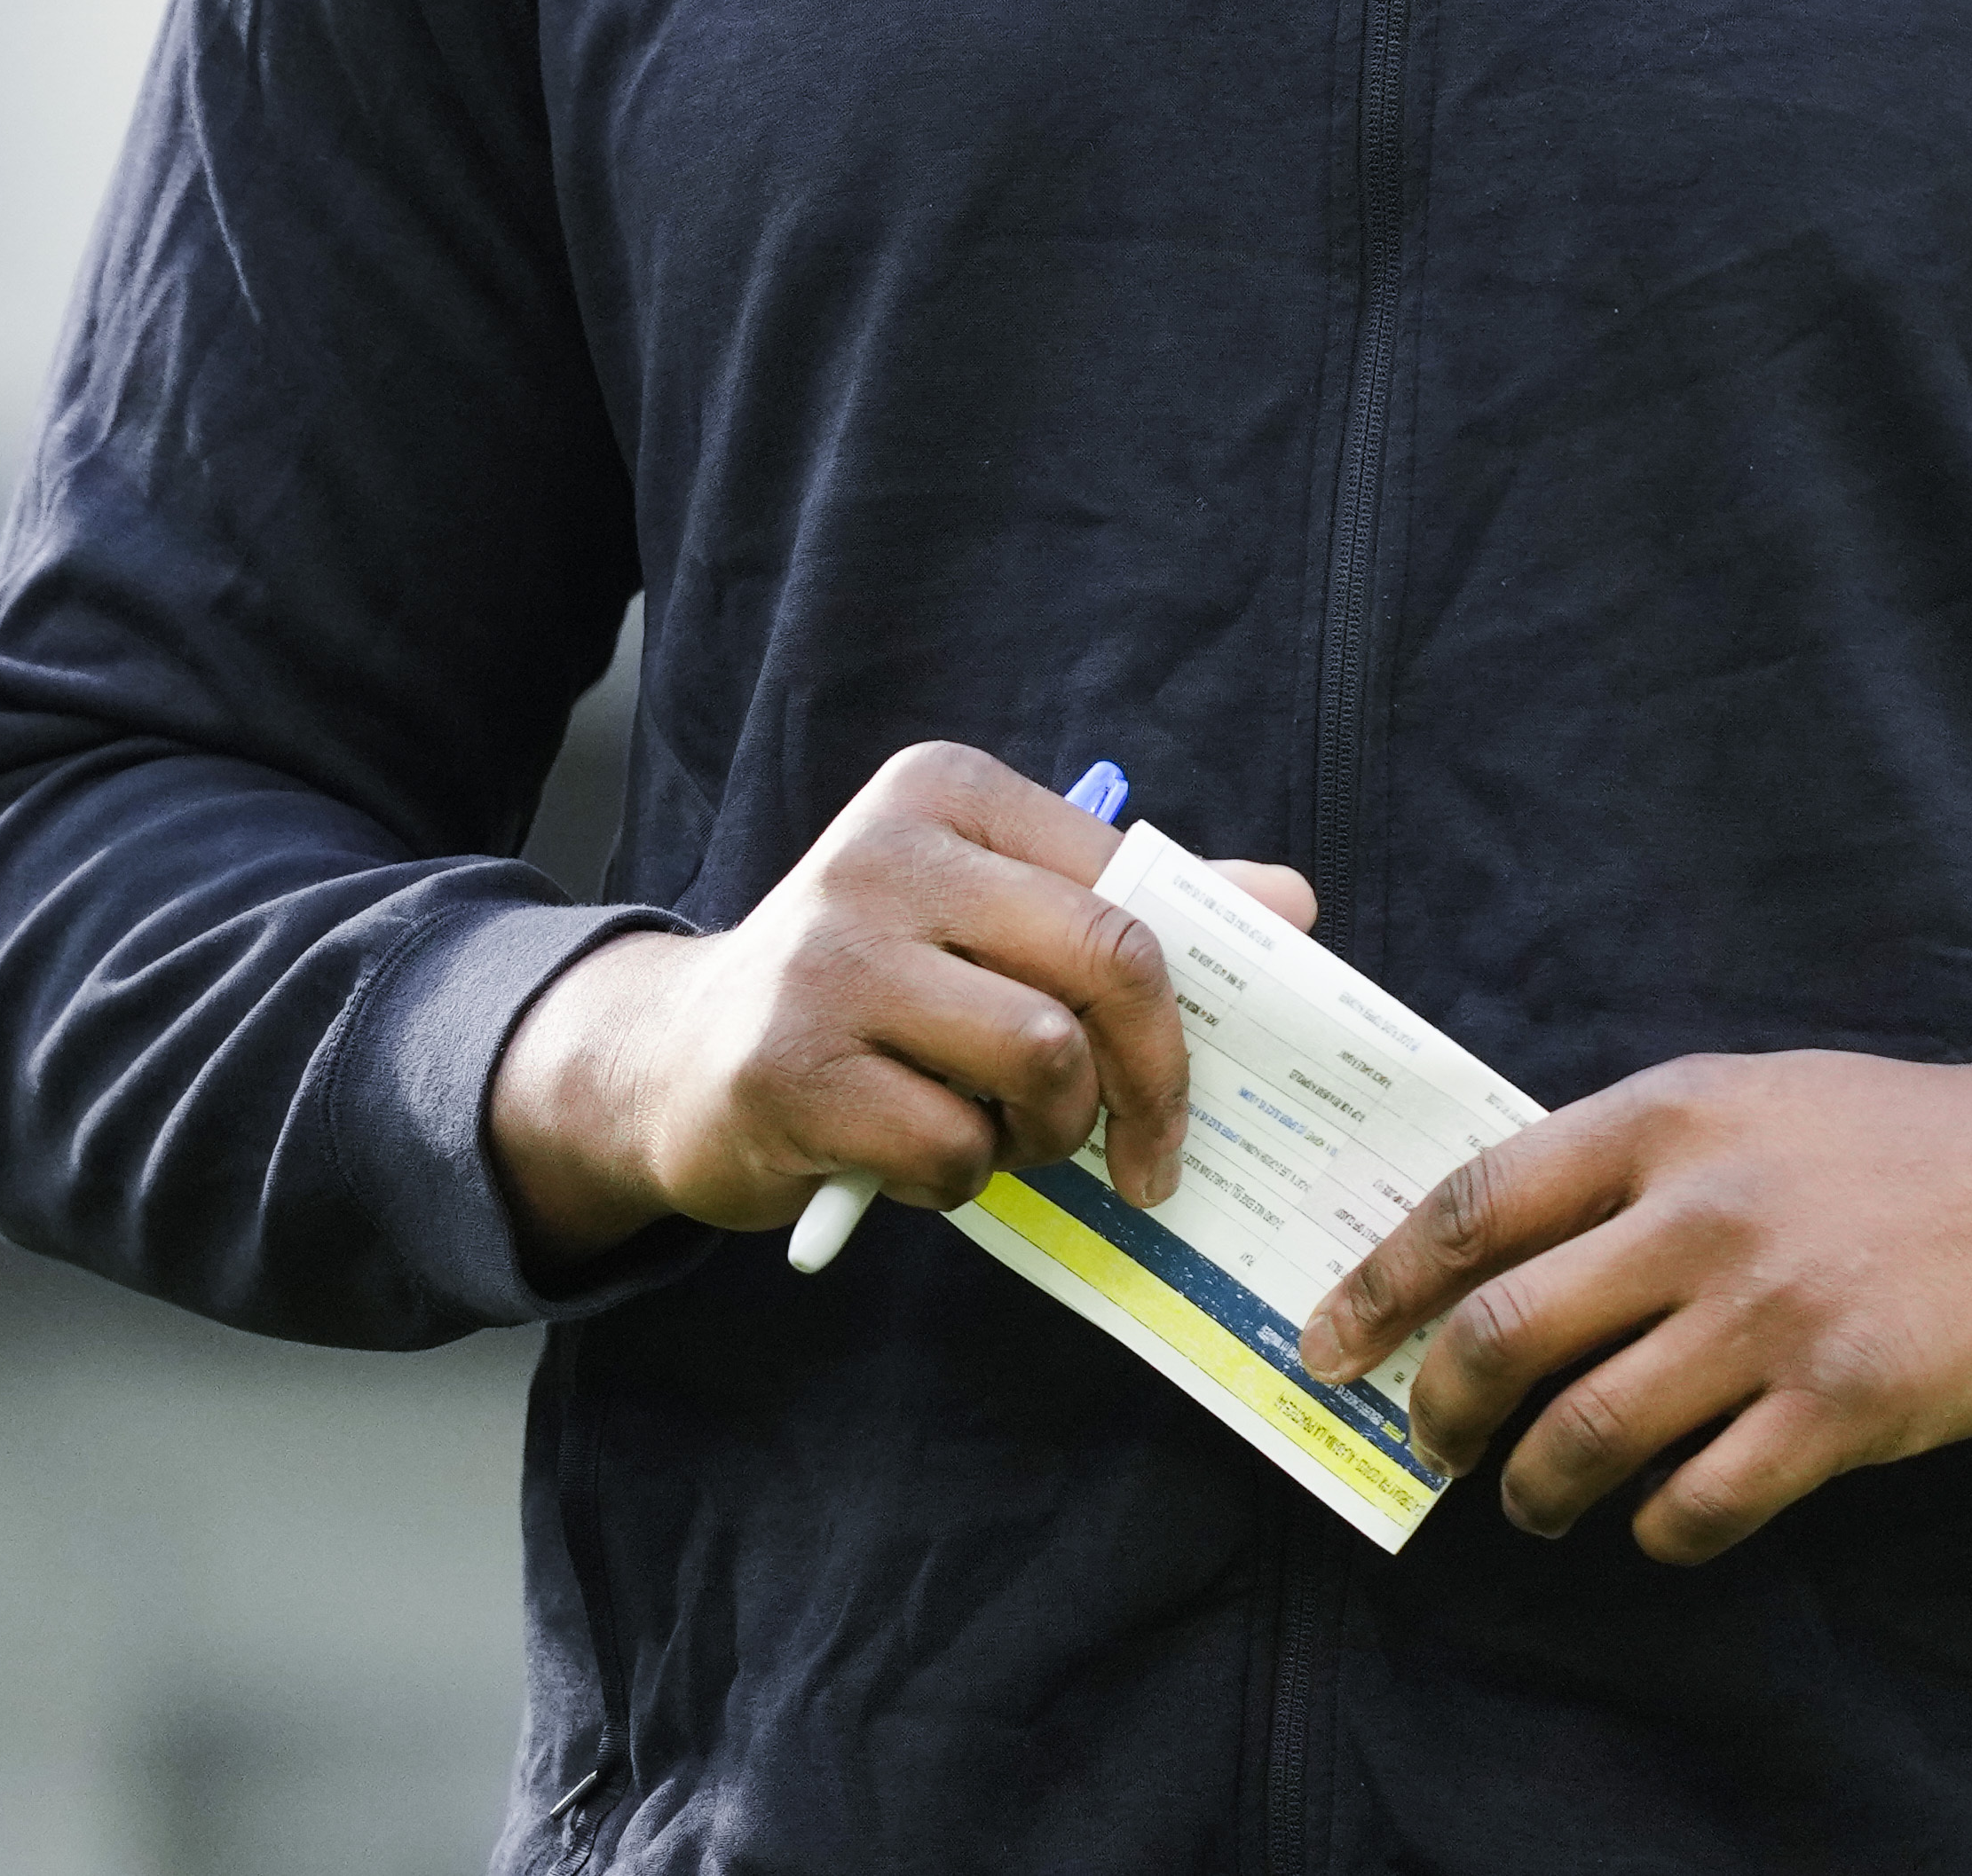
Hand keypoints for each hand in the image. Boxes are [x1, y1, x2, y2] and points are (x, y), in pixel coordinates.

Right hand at [484, 743, 1316, 1266]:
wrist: (677, 1058)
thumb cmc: (871, 991)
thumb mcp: (990, 919)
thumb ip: (1132, 907)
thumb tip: (1294, 904)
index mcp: (945, 793)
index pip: (1132, 886)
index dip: (1196, 997)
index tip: (1192, 1075)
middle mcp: (883, 855)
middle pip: (1110, 963)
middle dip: (1152, 1079)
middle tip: (1149, 1151)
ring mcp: (828, 960)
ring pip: (1041, 1058)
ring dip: (1047, 1134)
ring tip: (1003, 1138)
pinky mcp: (788, 1070)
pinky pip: (951, 1145)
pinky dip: (960, 1178)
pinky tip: (915, 1159)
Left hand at [1294, 1046, 1971, 1562]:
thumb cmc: (1892, 1138)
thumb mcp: (1747, 1098)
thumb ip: (1630, 1159)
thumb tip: (1496, 1245)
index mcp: (1668, 1120)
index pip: (1477, 1203)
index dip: (1383, 1282)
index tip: (1331, 1340)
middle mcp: (1706, 1212)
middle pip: (1506, 1330)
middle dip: (1440, 1408)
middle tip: (1431, 1443)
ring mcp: (1775, 1313)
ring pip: (1588, 1433)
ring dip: (1536, 1489)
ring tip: (1534, 1502)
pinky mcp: (1846, 1404)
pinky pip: (1703, 1502)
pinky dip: (1659, 1530)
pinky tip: (1662, 1523)